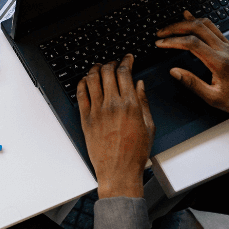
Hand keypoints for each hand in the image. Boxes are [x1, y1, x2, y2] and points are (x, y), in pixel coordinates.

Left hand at [77, 55, 153, 198]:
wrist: (119, 171)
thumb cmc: (135, 153)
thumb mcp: (148, 125)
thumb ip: (143, 102)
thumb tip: (139, 84)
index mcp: (130, 105)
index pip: (125, 73)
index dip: (126, 61)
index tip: (127, 58)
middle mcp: (112, 105)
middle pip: (107, 72)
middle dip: (111, 62)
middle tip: (114, 62)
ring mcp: (96, 111)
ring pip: (92, 79)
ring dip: (95, 69)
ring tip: (99, 67)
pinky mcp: (85, 119)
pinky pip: (80, 94)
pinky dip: (82, 83)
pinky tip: (86, 80)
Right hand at [155, 11, 228, 133]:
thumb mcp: (213, 98)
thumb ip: (192, 83)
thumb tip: (175, 71)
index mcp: (220, 62)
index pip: (192, 43)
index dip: (173, 41)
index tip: (160, 43)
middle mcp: (226, 50)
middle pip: (197, 28)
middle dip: (176, 27)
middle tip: (161, 32)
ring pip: (207, 24)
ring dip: (187, 22)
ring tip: (172, 25)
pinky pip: (214, 29)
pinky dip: (200, 23)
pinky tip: (193, 20)